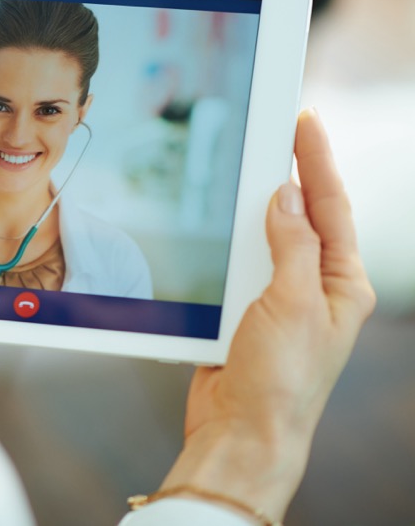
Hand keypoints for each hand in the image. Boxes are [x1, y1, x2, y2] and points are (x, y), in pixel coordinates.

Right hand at [158, 109, 375, 519]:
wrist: (242, 433)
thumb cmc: (281, 382)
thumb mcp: (291, 305)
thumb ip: (290, 245)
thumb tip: (285, 195)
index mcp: (341, 284)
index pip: (331, 207)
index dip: (316, 160)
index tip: (303, 119)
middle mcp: (314, 288)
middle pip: (301, 214)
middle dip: (288, 171)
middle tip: (272, 126)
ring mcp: (278, 298)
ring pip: (264, 235)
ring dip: (251, 205)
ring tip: (241, 163)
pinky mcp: (244, 310)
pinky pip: (235, 261)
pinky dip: (224, 238)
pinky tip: (211, 220)